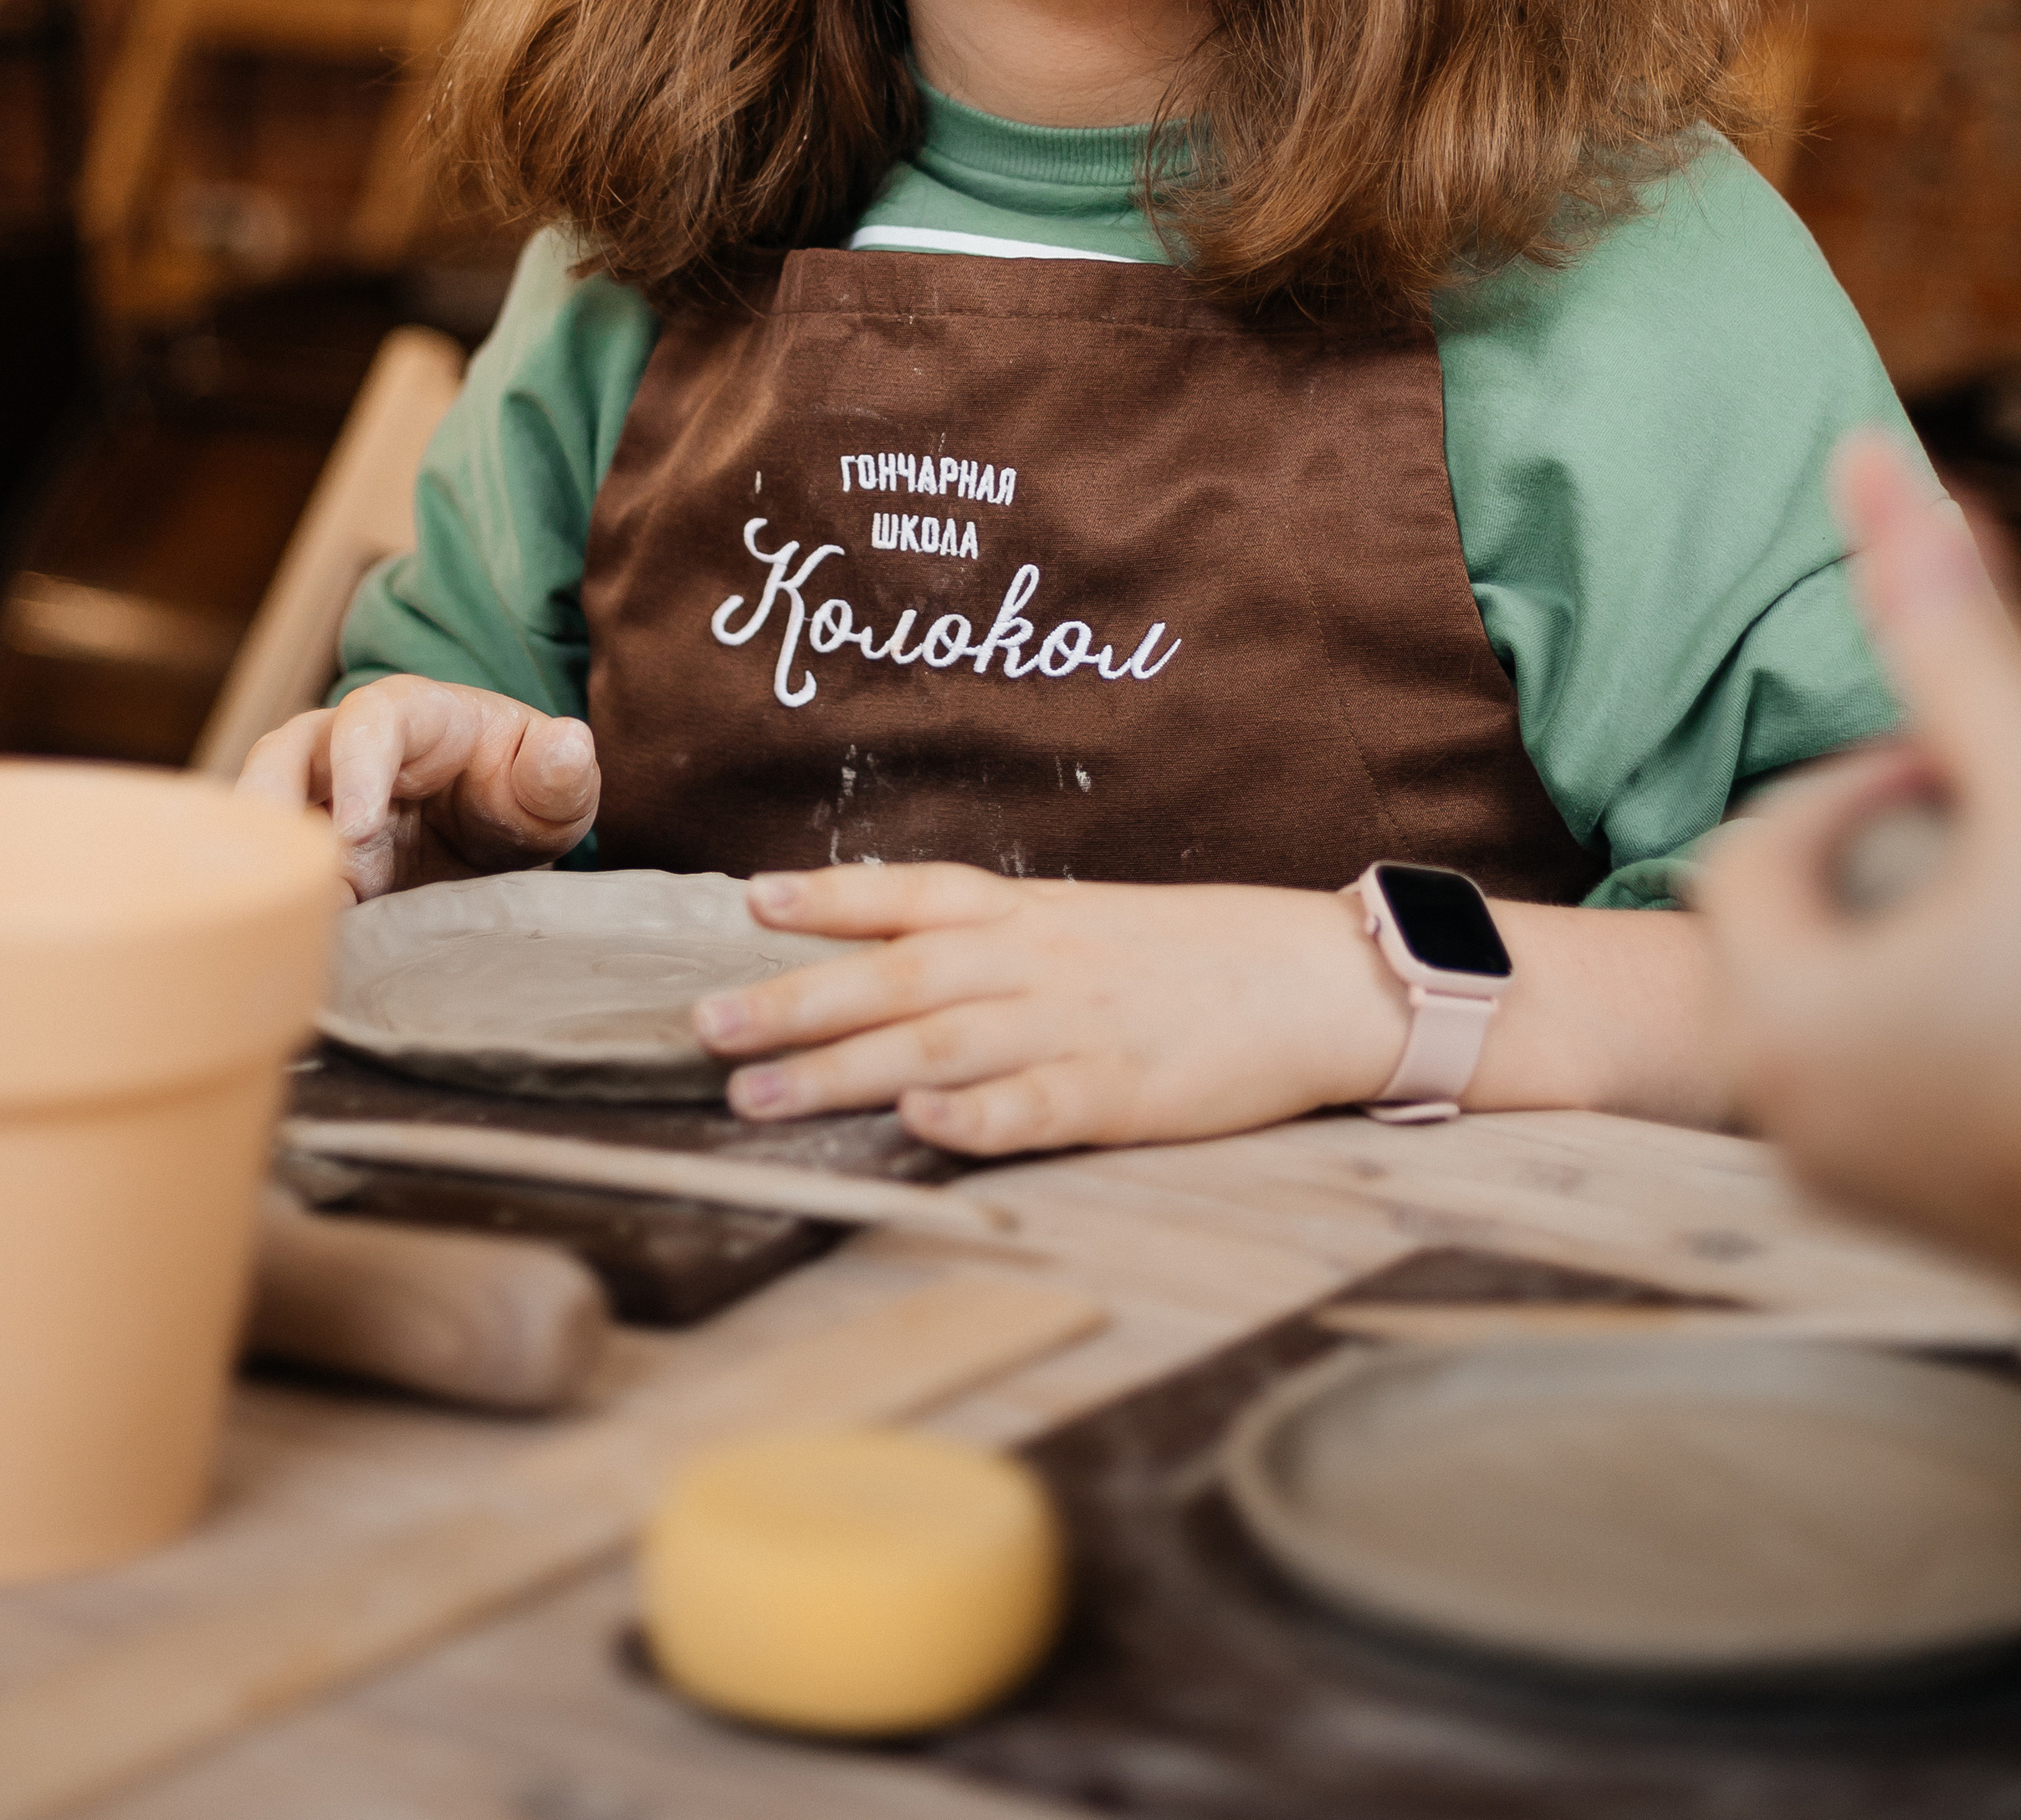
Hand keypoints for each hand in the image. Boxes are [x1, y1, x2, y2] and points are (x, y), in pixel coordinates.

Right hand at [236, 675, 598, 902]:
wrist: (497, 841)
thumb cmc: (519, 794)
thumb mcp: (554, 791)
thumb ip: (559, 773)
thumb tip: (570, 744)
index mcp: (412, 715)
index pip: (368, 719)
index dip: (355, 767)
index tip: (356, 830)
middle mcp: (344, 749)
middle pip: (280, 758)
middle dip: (274, 811)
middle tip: (293, 879)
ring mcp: (315, 803)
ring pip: (259, 818)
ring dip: (266, 867)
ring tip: (287, 923)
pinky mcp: (304, 857)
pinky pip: (272, 874)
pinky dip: (275, 908)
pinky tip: (291, 951)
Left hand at [693, 864, 1409, 1155]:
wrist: (1315, 977)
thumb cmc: (1195, 956)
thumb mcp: (1088, 924)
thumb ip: (998, 942)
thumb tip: (900, 955)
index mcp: (1030, 917)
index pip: (912, 896)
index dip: (831, 899)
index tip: (749, 902)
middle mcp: (1037, 963)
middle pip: (898, 978)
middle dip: (796, 1003)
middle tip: (706, 1030)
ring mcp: (1075, 1028)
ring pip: (939, 1045)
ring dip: (842, 1071)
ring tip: (758, 1095)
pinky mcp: (1120, 1096)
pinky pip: (1034, 1107)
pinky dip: (973, 1116)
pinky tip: (919, 1124)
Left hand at [1697, 430, 2020, 1308]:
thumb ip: (1954, 638)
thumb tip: (1866, 455)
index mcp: (1780, 1017)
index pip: (1771, 835)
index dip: (1874, 781)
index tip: (1979, 778)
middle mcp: (1786, 1112)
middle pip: (1812, 912)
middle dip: (1908, 849)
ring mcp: (1851, 1179)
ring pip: (1860, 986)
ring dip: (1938, 922)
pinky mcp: (1920, 1216)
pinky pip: (1903, 1065)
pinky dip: (1962, 1005)